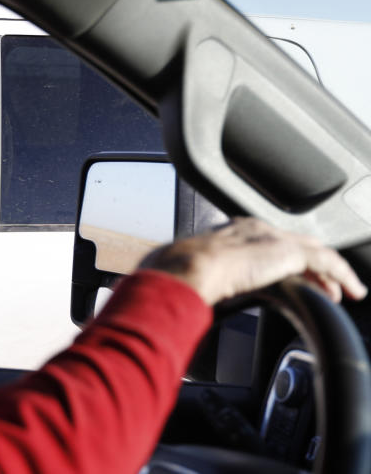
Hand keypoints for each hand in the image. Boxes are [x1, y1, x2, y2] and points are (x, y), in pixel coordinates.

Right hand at [140, 217, 366, 304]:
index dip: (284, 261)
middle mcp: (255, 230)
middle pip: (296, 245)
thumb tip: (195, 300)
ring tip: (345, 291)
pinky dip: (342, 276)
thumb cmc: (179, 275)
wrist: (186, 268)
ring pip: (315, 252)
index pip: (269, 243)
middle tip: (325, 285)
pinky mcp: (287, 252)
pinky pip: (326, 262)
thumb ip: (203, 282)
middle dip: (312, 265)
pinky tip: (351, 291)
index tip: (289, 278)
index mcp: (232, 233)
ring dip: (332, 273)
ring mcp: (272, 238)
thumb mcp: (194, 276)